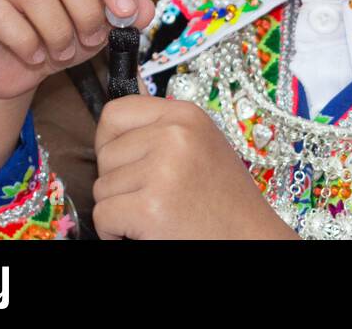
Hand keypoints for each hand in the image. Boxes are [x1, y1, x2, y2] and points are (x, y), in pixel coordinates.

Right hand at [0, 0, 154, 100]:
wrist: (12, 68)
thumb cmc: (59, 36)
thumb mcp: (100, 26)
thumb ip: (125, 15)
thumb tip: (146, 8)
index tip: (125, 13)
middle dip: (87, 9)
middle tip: (93, 39)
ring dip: (58, 31)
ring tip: (65, 52)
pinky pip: (4, 18)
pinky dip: (28, 43)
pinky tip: (36, 55)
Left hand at [91, 94, 297, 238]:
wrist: (250, 238)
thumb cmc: (224, 200)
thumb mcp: (201, 146)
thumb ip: (162, 131)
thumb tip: (111, 123)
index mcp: (186, 115)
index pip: (116, 112)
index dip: (109, 141)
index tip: (125, 162)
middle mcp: (175, 135)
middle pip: (105, 154)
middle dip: (119, 181)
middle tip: (156, 195)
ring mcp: (162, 170)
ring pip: (102, 188)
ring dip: (120, 208)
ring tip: (158, 214)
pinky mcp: (149, 207)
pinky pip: (103, 217)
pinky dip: (115, 232)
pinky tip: (148, 231)